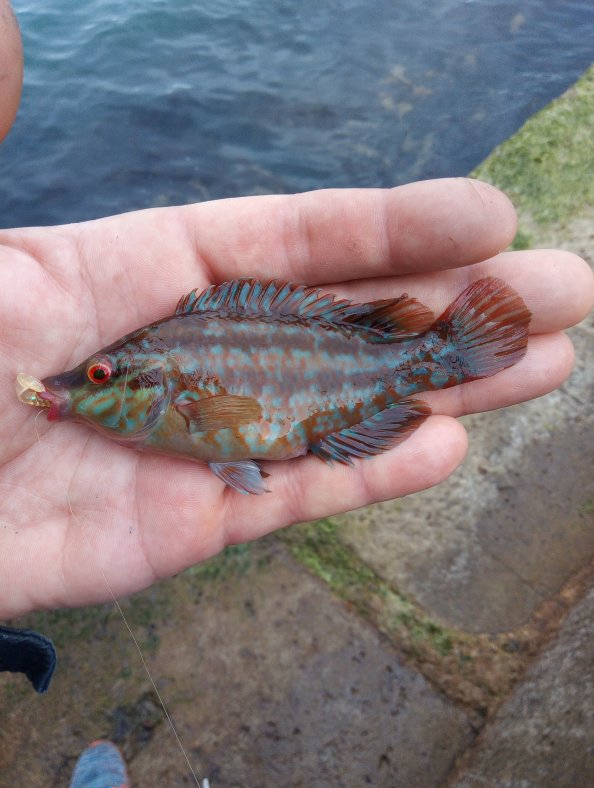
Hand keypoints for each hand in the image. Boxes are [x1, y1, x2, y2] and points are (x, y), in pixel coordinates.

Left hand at [1, 181, 591, 616]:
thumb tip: (12, 20)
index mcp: (130, 271)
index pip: (283, 241)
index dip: (384, 228)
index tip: (486, 217)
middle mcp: (182, 355)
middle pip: (335, 324)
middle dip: (449, 308)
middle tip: (562, 294)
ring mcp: (190, 444)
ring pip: (334, 410)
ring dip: (438, 389)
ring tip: (541, 367)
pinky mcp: (183, 527)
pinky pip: (289, 495)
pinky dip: (365, 475)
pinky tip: (444, 448)